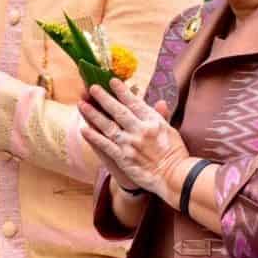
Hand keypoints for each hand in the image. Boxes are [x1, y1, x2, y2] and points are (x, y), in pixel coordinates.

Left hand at [78, 79, 188, 200]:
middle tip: (92, 87)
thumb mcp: (171, 130)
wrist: (174, 176)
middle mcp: (140, 130)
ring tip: (82, 104)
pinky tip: (83, 129)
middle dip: (104, 98)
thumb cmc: (175, 153)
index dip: (122, 91)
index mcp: (152, 121)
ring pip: (108, 126)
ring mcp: (130, 144)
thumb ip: (162, 116)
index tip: (111, 81)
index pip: (134, 102)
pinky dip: (93, 137)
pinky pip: (105, 145)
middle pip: (118, 111)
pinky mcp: (123, 158)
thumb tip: (160, 102)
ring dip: (93, 114)